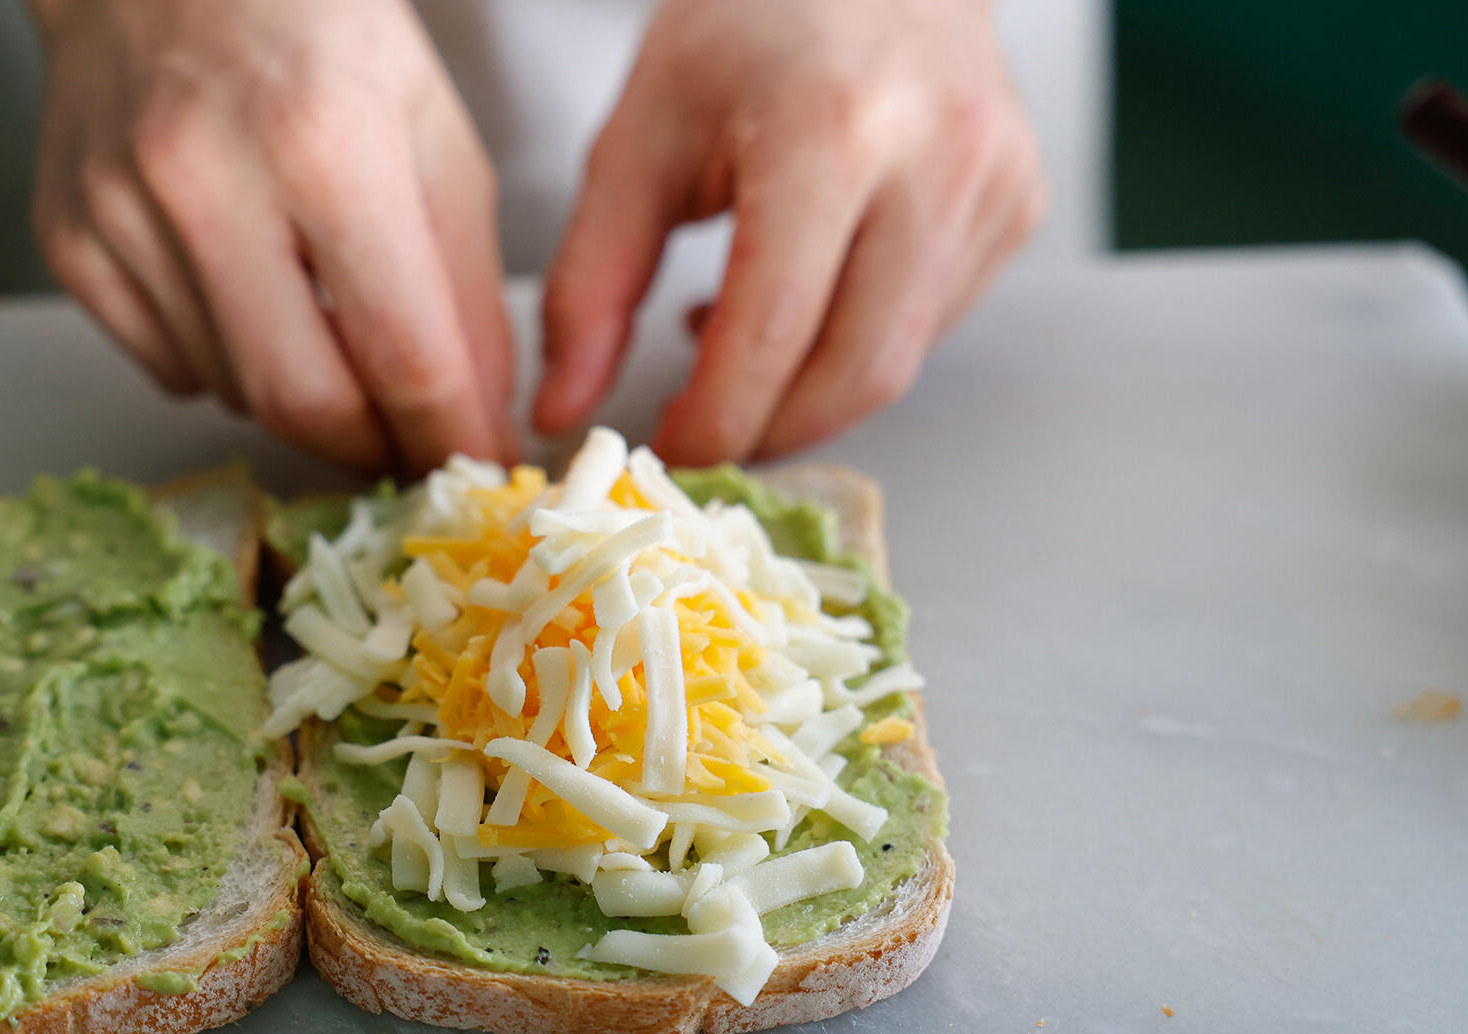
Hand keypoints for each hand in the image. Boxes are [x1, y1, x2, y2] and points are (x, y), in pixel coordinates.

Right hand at [27, 0, 513, 472]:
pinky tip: (247, 294)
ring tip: (326, 325)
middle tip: (410, 445)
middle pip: (304, 404)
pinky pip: (170, 367)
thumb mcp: (434, 134)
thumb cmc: (316, 27)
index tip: (484, 469)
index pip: (404, 355)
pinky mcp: (70, 240)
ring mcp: (120, 215)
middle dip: (373, 448)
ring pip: (236, 394)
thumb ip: (467, 290)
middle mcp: (205, 182)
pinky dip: (228, 365)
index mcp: (323, 143)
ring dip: (302, 396)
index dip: (454, 439)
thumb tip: (481, 418)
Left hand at [534, 0, 1046, 463]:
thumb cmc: (747, 24)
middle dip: (769, 432)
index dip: (713, 418)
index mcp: (829, 132)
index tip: (660, 447)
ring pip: (900, 365)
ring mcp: (993, 187)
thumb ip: (593, 284)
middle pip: (855, 375)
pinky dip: (857, 346)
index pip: (772, 332)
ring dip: (811, 395)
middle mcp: (935, 160)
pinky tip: (808, 299)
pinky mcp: (1018, 210)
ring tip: (744, 346)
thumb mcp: (640, 137)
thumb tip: (559, 410)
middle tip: (704, 434)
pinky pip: (932, 328)